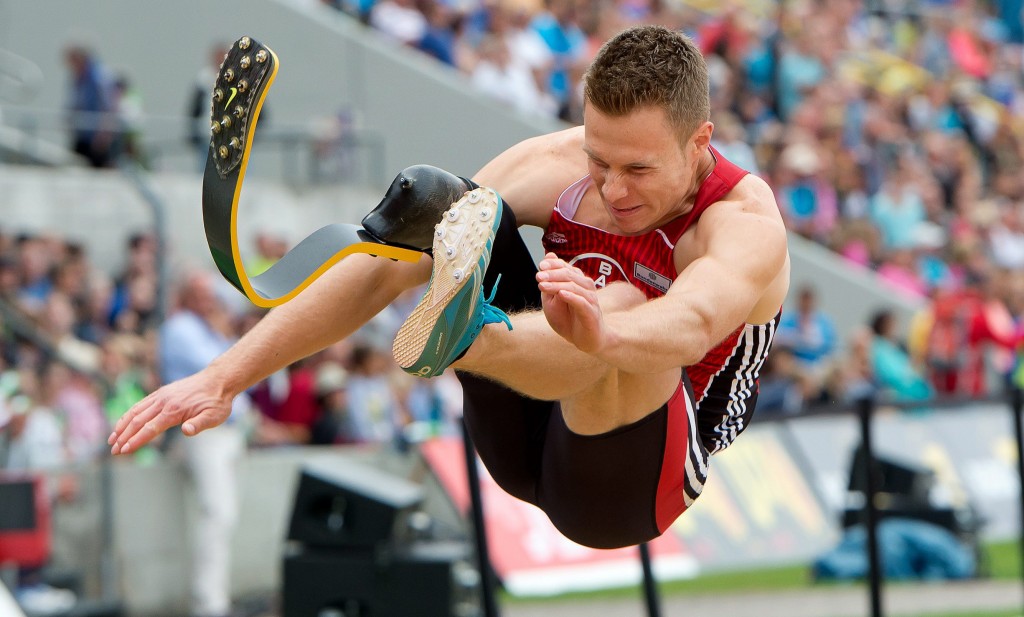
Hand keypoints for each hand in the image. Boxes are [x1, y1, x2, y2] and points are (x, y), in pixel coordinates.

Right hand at [108, 370, 232, 454]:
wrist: (219, 380)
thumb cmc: (217, 401)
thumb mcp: (214, 416)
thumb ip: (199, 424)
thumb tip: (186, 431)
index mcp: (174, 410)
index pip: (150, 428)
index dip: (136, 440)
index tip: (124, 451)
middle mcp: (164, 402)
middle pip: (138, 421)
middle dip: (124, 437)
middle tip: (114, 452)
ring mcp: (161, 396)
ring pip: (135, 411)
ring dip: (122, 426)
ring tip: (112, 440)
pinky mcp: (161, 393)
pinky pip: (141, 404)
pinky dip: (129, 414)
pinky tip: (123, 423)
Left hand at [537, 253, 605, 353]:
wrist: (584, 340)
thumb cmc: (568, 318)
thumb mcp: (552, 300)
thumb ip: (549, 282)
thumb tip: (548, 256)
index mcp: (576, 280)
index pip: (565, 267)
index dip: (553, 265)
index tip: (540, 266)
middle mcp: (585, 286)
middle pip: (569, 275)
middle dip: (552, 274)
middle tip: (538, 276)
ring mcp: (590, 299)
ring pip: (574, 287)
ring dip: (557, 285)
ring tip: (542, 285)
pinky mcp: (591, 312)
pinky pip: (582, 302)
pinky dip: (571, 297)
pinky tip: (561, 294)